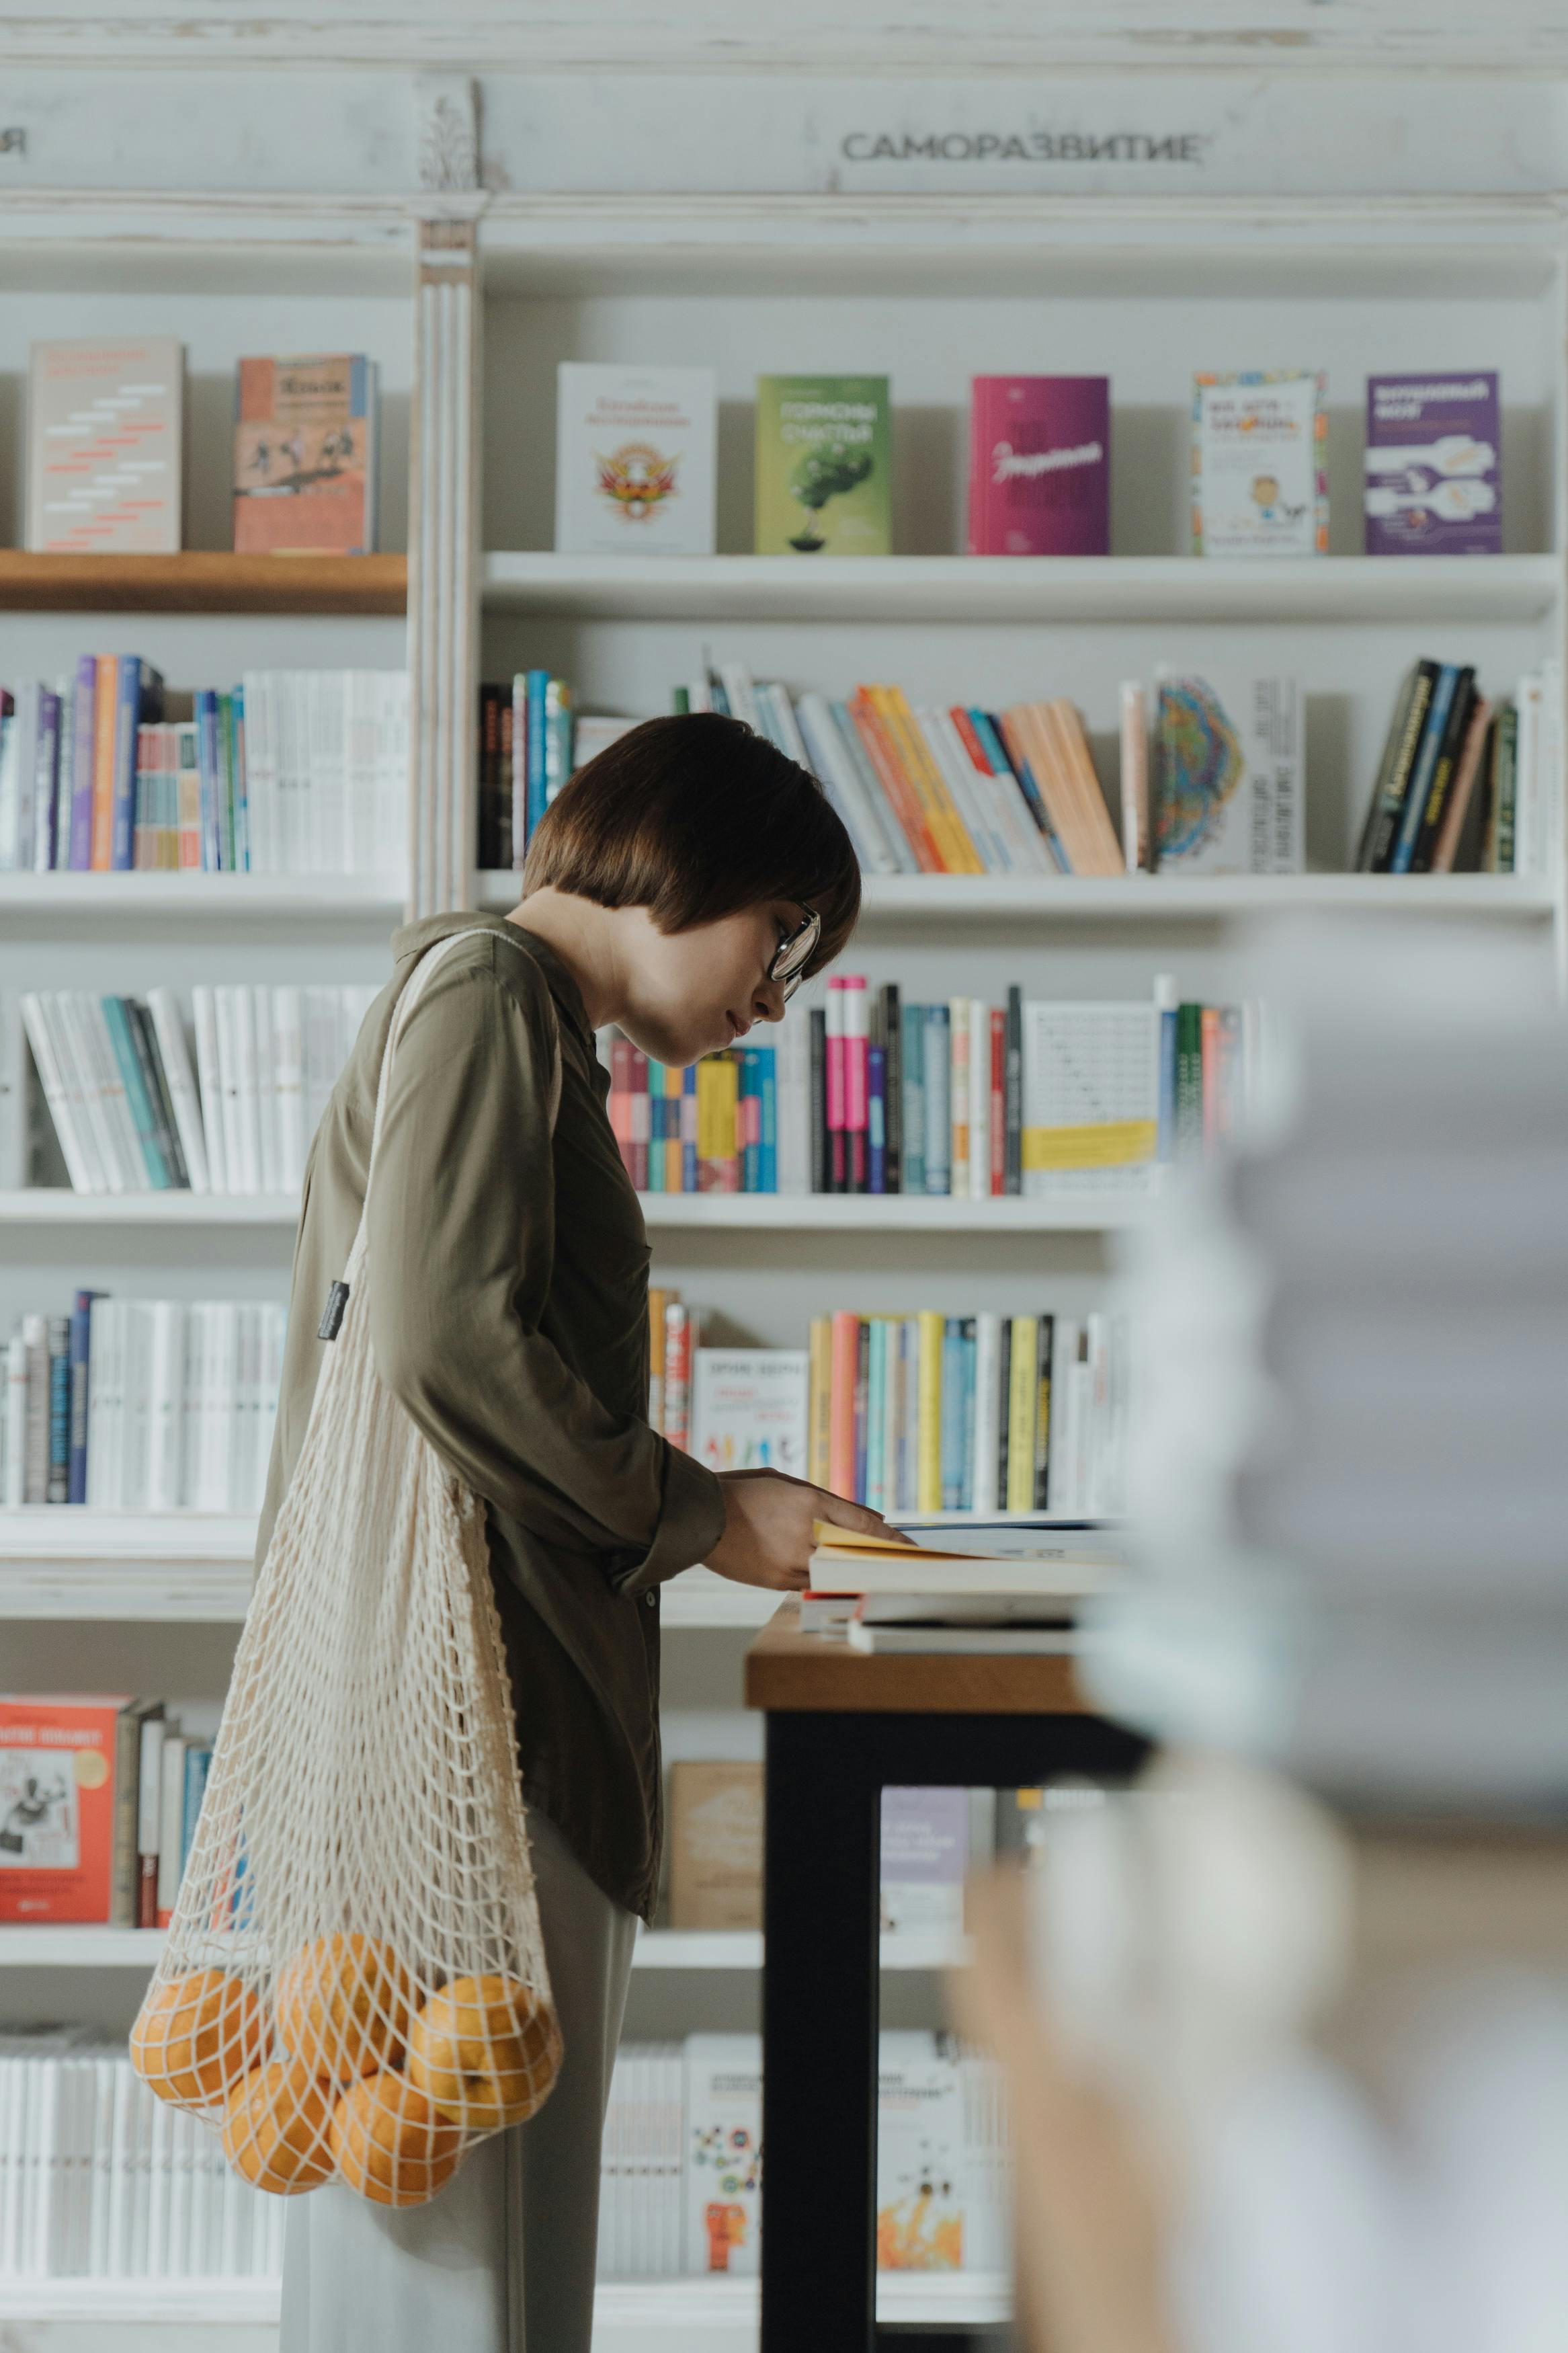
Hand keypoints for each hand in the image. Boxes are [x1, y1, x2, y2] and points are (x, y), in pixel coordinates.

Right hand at [706, 1469, 914, 1592]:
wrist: (697, 1517)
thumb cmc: (741, 1491)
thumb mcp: (786, 1482)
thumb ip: (829, 1501)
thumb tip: (870, 1517)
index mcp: (808, 1503)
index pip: (863, 1525)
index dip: (892, 1538)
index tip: (912, 1546)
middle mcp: (804, 1534)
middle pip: (856, 1553)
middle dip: (882, 1558)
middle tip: (907, 1564)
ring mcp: (790, 1561)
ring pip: (836, 1572)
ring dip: (856, 1572)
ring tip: (877, 1572)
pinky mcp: (777, 1581)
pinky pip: (812, 1583)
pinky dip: (827, 1578)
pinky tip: (839, 1577)